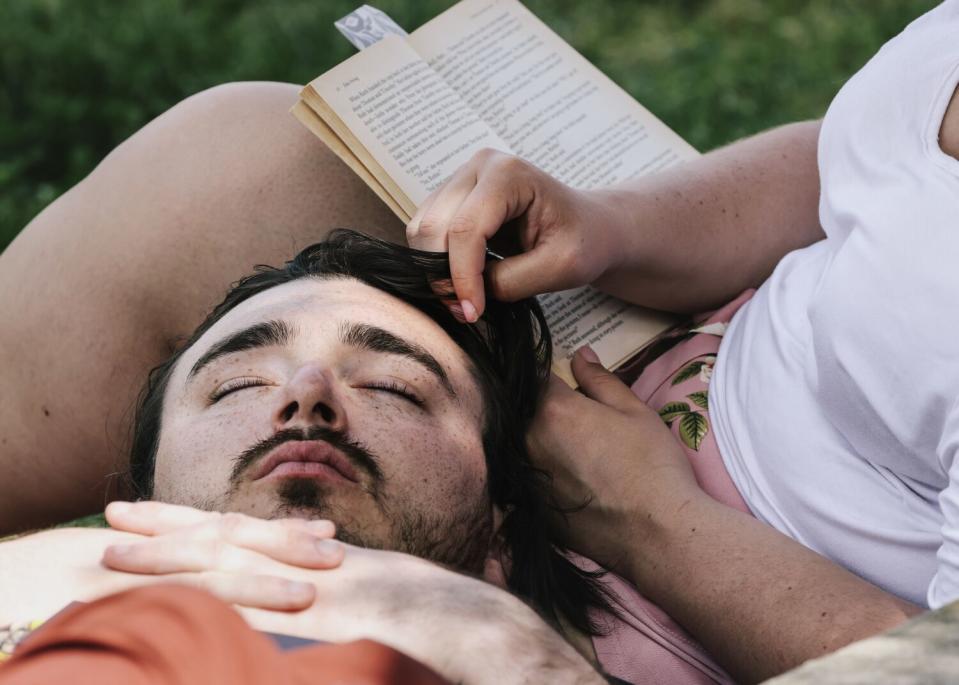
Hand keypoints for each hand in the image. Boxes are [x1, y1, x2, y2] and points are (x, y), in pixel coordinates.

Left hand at [102, 503, 601, 684]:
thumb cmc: (466, 641)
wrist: (519, 653)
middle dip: (173, 531)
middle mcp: (338, 572)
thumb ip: (355, 603)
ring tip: (116, 555)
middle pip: (242, 541)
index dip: (205, 526)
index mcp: (347, 568)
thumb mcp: (401, 612)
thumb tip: (314, 592)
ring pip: (246, 571)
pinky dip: (223, 610)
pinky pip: (276, 617)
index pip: (263, 537)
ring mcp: (344, 597)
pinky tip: (174, 612)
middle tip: (114, 517)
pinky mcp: (355, 626)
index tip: (155, 520)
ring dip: (177, 564)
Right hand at [406, 149, 620, 319]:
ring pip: (422, 230)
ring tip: (466, 298)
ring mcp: (462, 179)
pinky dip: (436, 263)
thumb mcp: (560, 268)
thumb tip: (466, 297)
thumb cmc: (584, 241)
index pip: (466, 229)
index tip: (472, 313)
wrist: (589, 226)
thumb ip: (511, 282)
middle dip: (442, 275)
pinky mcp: (452, 198)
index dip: (462, 277)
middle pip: (433, 227)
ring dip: (435, 270)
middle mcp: (478, 167)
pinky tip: (464, 280)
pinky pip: (426, 233)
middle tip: (466, 311)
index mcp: (509, 174)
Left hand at [528, 347, 703, 576]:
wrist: (656, 533)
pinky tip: (572, 481)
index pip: (538, 378)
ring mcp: (526, 477)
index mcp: (553, 410)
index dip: (553, 378)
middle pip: (526, 413)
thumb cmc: (652, 465)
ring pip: (524, 446)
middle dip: (545, 410)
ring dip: (541, 442)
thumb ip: (600, 379)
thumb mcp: (634, 411)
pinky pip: (529, 478)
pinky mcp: (531, 508)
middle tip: (579, 422)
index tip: (568, 385)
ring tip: (578, 453)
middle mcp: (529, 441)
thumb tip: (580, 355)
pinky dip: (543, 473)